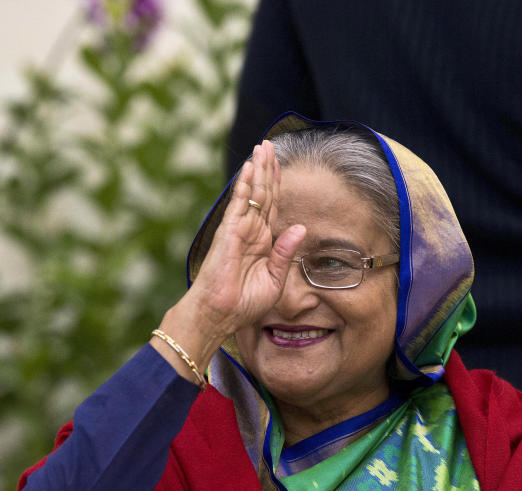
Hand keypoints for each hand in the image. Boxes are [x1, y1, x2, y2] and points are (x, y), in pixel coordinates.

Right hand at [186, 140, 305, 335]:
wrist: (221, 315)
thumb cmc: (244, 303)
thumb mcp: (274, 279)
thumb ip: (285, 253)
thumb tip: (301, 227)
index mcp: (262, 243)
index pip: (272, 207)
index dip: (277, 185)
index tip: (280, 164)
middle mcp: (251, 231)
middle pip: (264, 194)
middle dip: (267, 168)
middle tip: (270, 145)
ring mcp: (239, 229)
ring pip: (253, 193)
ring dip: (258, 169)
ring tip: (263, 147)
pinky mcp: (229, 232)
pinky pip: (239, 204)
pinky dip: (245, 185)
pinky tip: (249, 167)